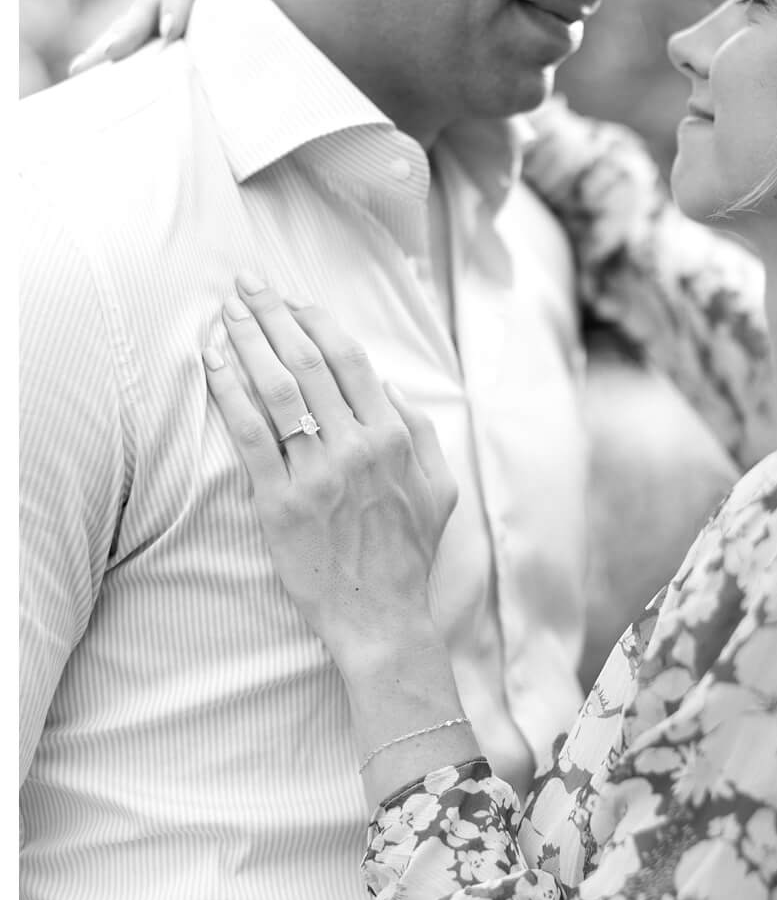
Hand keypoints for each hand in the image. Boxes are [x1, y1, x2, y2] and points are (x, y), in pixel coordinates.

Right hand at [69, 0, 252, 74]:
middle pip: (149, 0)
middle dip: (133, 30)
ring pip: (134, 17)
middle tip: (115, 52)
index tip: (172, 32)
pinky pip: (134, 31)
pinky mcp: (161, 14)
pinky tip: (86, 66)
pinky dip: (113, 46)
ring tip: (86, 65)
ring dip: (114, 41)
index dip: (175, 5)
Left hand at [203, 273, 456, 684]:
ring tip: (225, 313)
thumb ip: (420, 433)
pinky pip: (249, 436)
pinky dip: (230, 393)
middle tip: (246, 284)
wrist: (380, 615)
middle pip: (307, 362)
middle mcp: (357, 448)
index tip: (292, 300)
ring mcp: (317, 474)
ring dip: (247, 342)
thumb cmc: (408, 553)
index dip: (317, 321)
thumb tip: (391, 390)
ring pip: (275, 390)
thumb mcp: (439, 489)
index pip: (351, 360)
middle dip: (273, 315)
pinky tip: (214, 364)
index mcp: (396, 438)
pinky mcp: (279, 501)